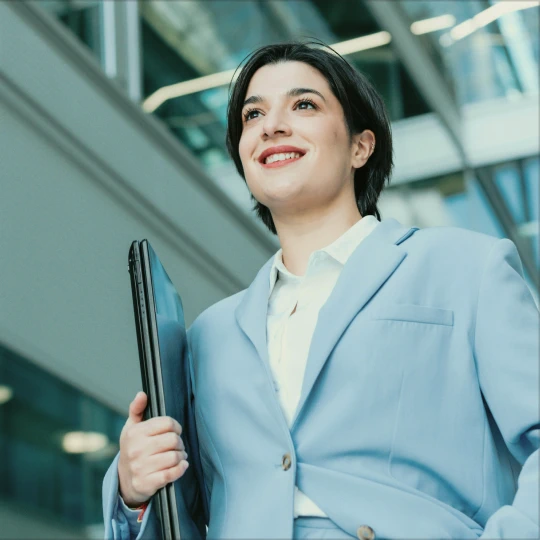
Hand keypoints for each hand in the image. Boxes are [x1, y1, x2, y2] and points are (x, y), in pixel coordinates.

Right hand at [118, 391, 188, 506]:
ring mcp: (141, 467)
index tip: (174, 431)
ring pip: (174, 457)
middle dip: (179, 442)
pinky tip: (181, 465)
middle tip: (177, 445)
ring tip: (178, 456)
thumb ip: (137, 409)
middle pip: (173, 440)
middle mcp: (137, 449)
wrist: (123, 480)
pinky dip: (181, 469)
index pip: (167, 423)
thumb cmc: (132, 448)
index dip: (175, 426)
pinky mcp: (147, 483)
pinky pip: (171, 474)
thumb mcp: (131, 427)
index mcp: (135, 433)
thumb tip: (142, 394)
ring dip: (181, 456)